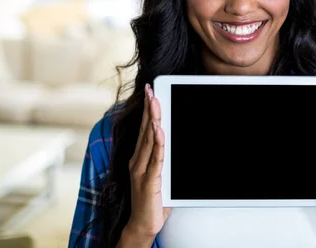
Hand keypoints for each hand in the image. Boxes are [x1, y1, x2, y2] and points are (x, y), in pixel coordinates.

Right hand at [123, 84, 171, 243]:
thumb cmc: (152, 201)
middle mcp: (138, 161)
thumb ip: (165, 161)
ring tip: (154, 103)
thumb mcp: (160, 176)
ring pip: (149, 140)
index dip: (146, 111)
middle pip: (144, 130)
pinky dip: (158, 142)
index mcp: (139, 159)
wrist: (142, 225)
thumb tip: (177, 145)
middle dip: (148, 109)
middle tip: (150, 90)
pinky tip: (159, 130)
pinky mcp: (149, 180)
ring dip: (152, 119)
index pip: (144, 130)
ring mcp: (141, 170)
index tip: (150, 94)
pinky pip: (156, 158)